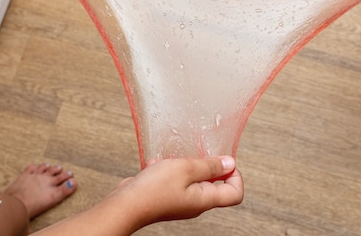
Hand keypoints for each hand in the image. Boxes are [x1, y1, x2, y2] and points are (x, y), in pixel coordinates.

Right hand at [116, 156, 242, 232]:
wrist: (125, 205)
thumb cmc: (154, 189)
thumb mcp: (186, 169)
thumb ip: (210, 166)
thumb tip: (230, 163)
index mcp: (205, 199)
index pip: (235, 194)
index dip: (235, 175)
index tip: (223, 161)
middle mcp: (196, 203)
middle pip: (215, 184)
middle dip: (207, 166)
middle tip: (195, 156)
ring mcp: (181, 201)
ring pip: (192, 179)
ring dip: (183, 166)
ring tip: (171, 161)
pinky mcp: (167, 197)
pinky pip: (175, 180)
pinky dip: (167, 170)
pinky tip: (156, 166)